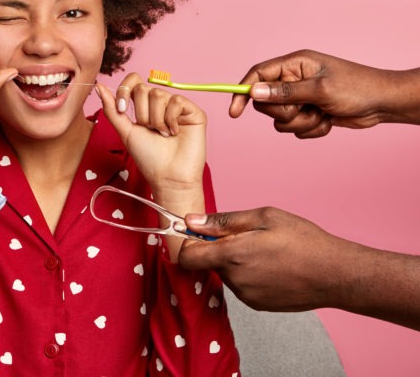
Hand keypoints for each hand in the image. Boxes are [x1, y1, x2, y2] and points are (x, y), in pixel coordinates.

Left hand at [96, 73, 206, 213]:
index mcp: (145, 106)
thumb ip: (112, 109)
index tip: (123, 110)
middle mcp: (161, 104)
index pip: (134, 81)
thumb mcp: (125, 131)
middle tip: (149, 130)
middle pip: (143, 88)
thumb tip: (99, 86)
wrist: (168, 176)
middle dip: (141, 113)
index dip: (125, 90)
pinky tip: (174, 132)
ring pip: (158, 94)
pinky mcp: (193, 111)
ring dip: (156, 119)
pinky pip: (176, 100)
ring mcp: (177, 107)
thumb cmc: (148, 157)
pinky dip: (171, 118)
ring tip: (163, 134)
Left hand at [177, 207, 351, 310]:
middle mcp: (235, 280)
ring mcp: (246, 296)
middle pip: (208, 263)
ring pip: (226, 273)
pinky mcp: (257, 305)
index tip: (199, 233)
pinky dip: (248, 275)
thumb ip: (222, 221)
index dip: (188, 243)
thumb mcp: (263, 217)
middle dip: (219, 248)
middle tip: (247, 236)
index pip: (187, 257)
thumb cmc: (304, 241)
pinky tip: (272, 266)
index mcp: (232, 255)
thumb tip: (191, 220)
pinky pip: (241, 285)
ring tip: (265, 251)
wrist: (336, 275)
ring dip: (235, 261)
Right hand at [228, 49, 393, 137]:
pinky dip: (310, 129)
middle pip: (266, 102)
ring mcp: (300, 97)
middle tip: (305, 108)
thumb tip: (254, 92)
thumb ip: (285, 92)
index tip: (235, 111)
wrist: (382, 104)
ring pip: (280, 120)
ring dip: (300, 123)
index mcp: (294, 65)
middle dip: (285, 112)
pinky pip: (294, 129)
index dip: (243, 91)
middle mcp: (293, 80)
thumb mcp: (319, 90)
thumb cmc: (357, 89)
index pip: (258, 75)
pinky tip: (328, 121)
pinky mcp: (308, 113)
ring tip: (321, 115)